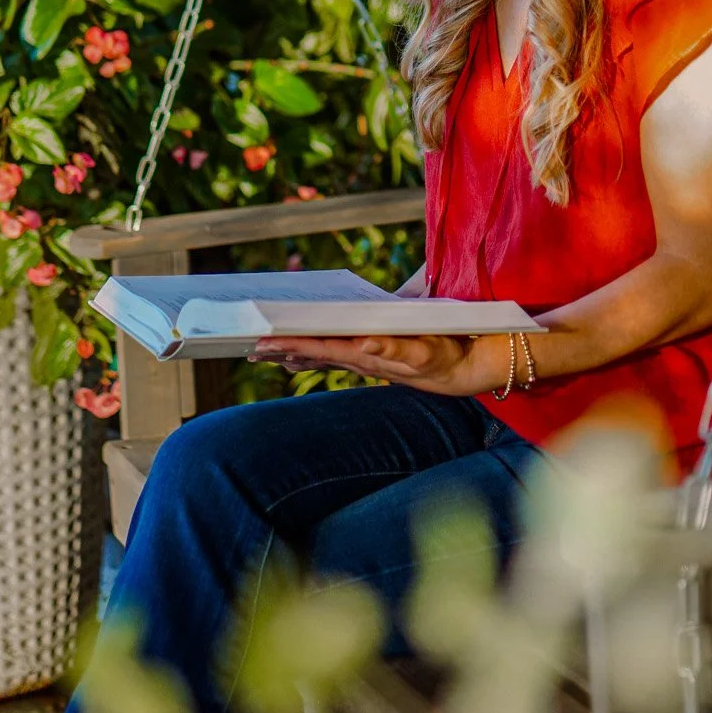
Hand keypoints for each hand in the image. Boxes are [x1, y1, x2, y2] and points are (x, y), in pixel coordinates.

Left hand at [253, 332, 506, 396]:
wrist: (463, 370)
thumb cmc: (445, 355)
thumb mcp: (425, 350)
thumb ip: (396, 347)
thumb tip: (365, 342)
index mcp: (366, 355)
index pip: (319, 349)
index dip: (289, 346)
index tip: (262, 344)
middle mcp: (360, 360)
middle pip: (312, 355)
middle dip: (280, 351)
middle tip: (248, 349)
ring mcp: (364, 360)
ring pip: (319, 357)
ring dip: (291, 354)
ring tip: (262, 352)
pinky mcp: (372, 356)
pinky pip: (333, 354)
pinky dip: (311, 353)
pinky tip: (297, 356)